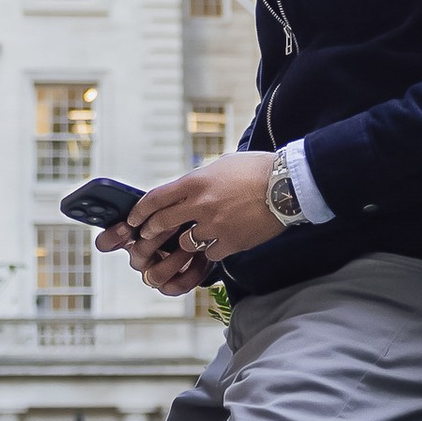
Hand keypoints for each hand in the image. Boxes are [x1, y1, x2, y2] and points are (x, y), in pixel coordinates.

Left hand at [122, 153, 282, 290]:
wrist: (287, 185)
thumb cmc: (258, 170)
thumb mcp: (222, 166)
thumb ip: (200, 180)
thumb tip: (186, 190)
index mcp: (195, 182)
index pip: (155, 198)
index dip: (139, 211)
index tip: (134, 219)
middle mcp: (200, 204)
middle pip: (162, 223)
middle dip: (150, 232)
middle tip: (146, 236)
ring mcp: (214, 226)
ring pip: (185, 243)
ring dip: (185, 242)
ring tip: (191, 239)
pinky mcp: (230, 243)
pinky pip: (211, 254)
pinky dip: (213, 250)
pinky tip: (220, 243)